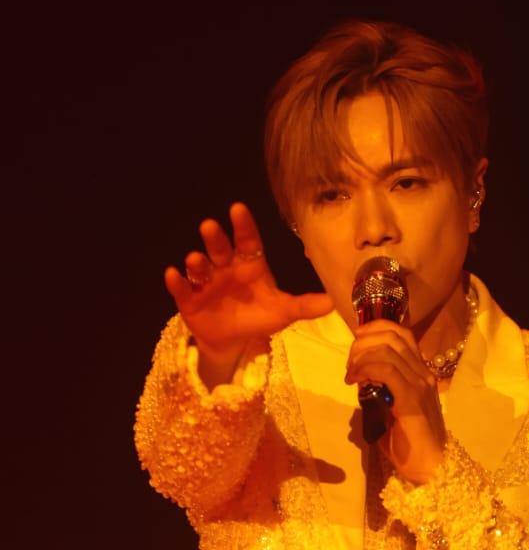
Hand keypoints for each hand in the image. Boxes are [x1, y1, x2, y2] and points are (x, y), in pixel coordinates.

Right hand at [165, 203, 331, 378]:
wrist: (235, 341)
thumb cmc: (259, 316)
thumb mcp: (283, 311)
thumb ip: (304, 305)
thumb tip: (334, 303)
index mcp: (249, 263)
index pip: (248, 241)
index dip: (243, 226)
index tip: (238, 209)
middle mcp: (226, 267)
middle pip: (220, 248)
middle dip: (215, 238)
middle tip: (210, 226)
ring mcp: (206, 282)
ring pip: (199, 266)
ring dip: (196, 261)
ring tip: (195, 259)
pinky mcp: (189, 299)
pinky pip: (182, 288)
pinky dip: (177, 282)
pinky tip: (173, 274)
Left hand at [344, 321, 446, 484]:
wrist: (432, 470)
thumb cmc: (410, 445)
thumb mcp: (392, 411)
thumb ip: (380, 392)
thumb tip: (360, 382)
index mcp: (421, 374)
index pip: (402, 333)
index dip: (375, 328)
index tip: (356, 341)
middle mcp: (423, 374)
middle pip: (391, 336)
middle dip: (363, 342)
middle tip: (350, 363)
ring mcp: (420, 385)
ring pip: (387, 349)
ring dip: (361, 356)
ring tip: (350, 374)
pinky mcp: (411, 400)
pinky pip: (386, 371)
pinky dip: (365, 369)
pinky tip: (354, 380)